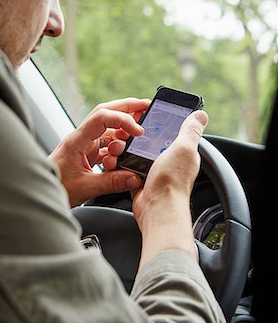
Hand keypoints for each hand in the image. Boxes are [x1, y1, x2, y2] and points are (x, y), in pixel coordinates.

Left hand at [49, 98, 149, 206]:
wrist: (39, 192)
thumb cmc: (56, 186)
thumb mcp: (86, 187)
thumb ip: (112, 182)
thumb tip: (135, 177)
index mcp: (77, 140)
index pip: (102, 118)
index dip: (123, 120)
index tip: (138, 131)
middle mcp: (81, 137)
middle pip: (105, 113)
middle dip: (127, 108)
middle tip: (146, 106)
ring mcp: (84, 144)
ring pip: (107, 128)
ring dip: (122, 132)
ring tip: (131, 143)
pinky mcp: (86, 153)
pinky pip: (105, 143)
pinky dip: (116, 147)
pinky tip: (120, 158)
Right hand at [131, 110, 208, 265]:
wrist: (156, 208)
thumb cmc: (173, 181)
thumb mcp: (184, 148)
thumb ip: (191, 131)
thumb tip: (201, 115)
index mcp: (183, 152)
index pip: (173, 131)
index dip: (162, 122)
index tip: (149, 114)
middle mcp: (170, 162)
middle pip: (152, 141)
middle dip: (140, 136)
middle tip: (131, 131)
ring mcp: (155, 171)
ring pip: (138, 153)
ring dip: (129, 150)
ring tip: (122, 146)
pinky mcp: (141, 180)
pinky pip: (129, 167)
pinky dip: (123, 164)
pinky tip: (119, 160)